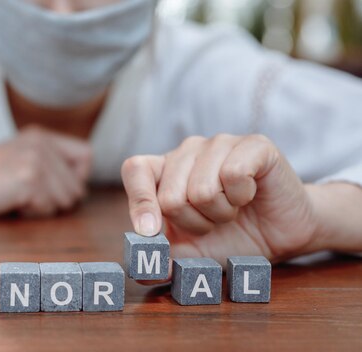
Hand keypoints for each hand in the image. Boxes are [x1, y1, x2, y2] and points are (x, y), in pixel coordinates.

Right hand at [0, 125, 91, 217]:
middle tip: (25, 195)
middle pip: (77, 186)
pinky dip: (31, 213)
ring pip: (67, 200)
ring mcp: (35, 160)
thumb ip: (49, 166)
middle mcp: (42, 144)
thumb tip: (80, 190)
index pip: (87, 155)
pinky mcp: (28, 179)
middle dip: (56, 200)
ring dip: (44, 208)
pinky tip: (10, 202)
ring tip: (16, 197)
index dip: (76, 178)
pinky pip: (48, 209)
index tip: (54, 187)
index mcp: (41, 136)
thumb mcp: (18, 159)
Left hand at [121, 134, 318, 264]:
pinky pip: (234, 174)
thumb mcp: (191, 255)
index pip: (135, 170)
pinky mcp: (252, 144)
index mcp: (165, 171)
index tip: (151, 231)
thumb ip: (162, 261)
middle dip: (194, 224)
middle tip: (213, 222)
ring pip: (202, 190)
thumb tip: (139, 271)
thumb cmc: (232, 238)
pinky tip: (250, 195)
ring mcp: (219, 144)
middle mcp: (187, 152)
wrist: (282, 237)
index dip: (140, 201)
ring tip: (233, 210)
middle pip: (170, 196)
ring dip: (220, 214)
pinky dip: (242, 197)